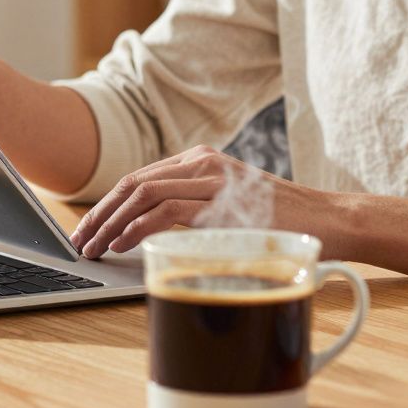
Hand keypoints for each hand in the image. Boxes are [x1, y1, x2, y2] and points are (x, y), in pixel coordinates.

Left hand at [69, 145, 327, 257]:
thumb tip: (149, 232)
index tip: (87, 229)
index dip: (106, 205)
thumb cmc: (281, 223)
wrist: (330, 220)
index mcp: (198, 161)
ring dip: (109, 222)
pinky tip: (120, 245)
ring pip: (141, 194)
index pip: (138, 180)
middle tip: (78, 241)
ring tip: (92, 247)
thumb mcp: (228, 209)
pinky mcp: (220, 200)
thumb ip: (192, 210)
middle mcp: (200, 162)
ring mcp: (210, 178)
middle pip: (131, 184)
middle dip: (98, 214)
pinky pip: (164, 211)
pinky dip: (136, 228)